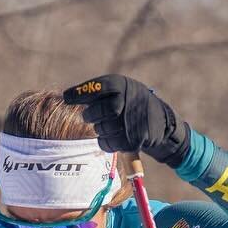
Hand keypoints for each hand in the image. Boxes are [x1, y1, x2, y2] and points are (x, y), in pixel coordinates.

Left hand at [63, 74, 190, 167]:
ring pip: (100, 129)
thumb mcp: (122, 90)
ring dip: (100, 129)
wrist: (161, 122)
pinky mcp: (132, 140)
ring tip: (109, 124)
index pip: (97, 87)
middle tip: (89, 116)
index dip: (79, 93)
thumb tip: (68, 97)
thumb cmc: (133, 104)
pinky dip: (105, 141)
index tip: (66, 98)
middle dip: (90, 115)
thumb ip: (100, 92)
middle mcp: (128, 101)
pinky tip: (113, 135)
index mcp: (123, 85)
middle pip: (97, 112)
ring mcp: (130, 122)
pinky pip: (106, 143)